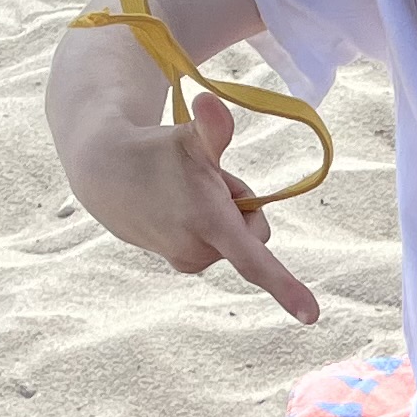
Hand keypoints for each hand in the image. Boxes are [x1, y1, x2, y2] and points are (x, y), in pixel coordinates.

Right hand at [75, 91, 319, 324]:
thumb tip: (211, 101)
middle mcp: (199, 251)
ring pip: (233, 236)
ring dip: (220, 214)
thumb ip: (211, 127)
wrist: (105, 173)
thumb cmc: (156, 151)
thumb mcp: (188, 136)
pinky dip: (207, 224)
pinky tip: (176, 205)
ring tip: (184, 192)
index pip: (255, 261)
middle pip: (254, 231)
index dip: (286, 287)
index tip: (312, 315)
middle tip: (205, 179)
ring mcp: (187, 260)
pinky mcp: (180, 263)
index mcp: (209, 224)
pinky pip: (215, 242)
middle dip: (239, 205)